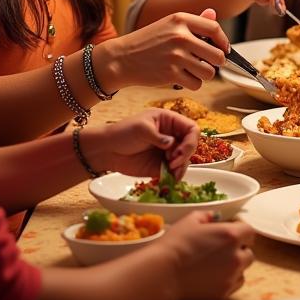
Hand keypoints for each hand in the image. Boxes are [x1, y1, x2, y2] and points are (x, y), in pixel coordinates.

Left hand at [83, 108, 199, 179]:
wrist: (107, 150)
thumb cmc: (123, 132)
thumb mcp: (141, 128)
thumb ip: (158, 136)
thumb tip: (172, 144)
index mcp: (170, 121)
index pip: (191, 129)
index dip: (191, 140)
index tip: (180, 150)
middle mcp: (172, 136)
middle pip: (191, 145)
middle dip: (185, 155)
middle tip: (172, 162)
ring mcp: (168, 152)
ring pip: (185, 160)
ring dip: (181, 166)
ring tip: (170, 170)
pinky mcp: (162, 166)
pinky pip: (175, 172)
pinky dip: (176, 176)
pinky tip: (171, 178)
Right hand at [108, 9, 228, 89]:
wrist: (122, 58)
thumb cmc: (148, 41)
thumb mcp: (168, 24)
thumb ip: (193, 21)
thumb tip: (213, 14)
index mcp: (181, 19)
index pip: (214, 28)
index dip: (223, 41)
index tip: (223, 49)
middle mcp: (180, 36)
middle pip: (217, 55)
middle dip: (215, 63)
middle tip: (206, 63)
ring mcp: (176, 56)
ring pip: (209, 73)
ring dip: (203, 75)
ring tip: (191, 70)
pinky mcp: (171, 74)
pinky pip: (196, 84)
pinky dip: (192, 84)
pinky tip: (182, 77)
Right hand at [157, 213, 255, 299]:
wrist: (163, 273)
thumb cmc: (175, 244)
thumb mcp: (190, 220)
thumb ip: (208, 216)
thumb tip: (215, 218)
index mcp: (231, 236)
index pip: (249, 232)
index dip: (240, 232)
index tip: (231, 234)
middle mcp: (236, 257)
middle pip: (249, 253)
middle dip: (238, 250)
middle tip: (221, 251)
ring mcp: (231, 277)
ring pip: (243, 270)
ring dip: (235, 266)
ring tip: (216, 265)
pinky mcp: (223, 294)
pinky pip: (234, 285)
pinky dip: (228, 280)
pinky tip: (213, 277)